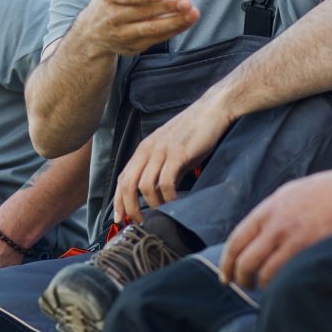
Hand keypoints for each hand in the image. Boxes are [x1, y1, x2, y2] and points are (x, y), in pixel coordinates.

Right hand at [67, 0, 198, 57]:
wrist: (91, 33)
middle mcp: (114, 17)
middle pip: (144, 13)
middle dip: (167, 8)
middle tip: (187, 2)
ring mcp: (123, 34)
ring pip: (152, 29)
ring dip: (174, 22)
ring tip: (193, 13)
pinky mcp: (133, 47)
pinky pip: (156, 39)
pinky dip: (173, 30)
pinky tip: (187, 21)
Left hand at [114, 94, 233, 222]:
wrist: (212, 110)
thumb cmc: (195, 131)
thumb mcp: (173, 153)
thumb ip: (164, 171)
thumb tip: (162, 194)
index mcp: (144, 149)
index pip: (123, 177)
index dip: (118, 200)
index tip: (120, 218)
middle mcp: (148, 150)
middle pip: (128, 184)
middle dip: (130, 207)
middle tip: (139, 221)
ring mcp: (162, 151)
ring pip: (145, 185)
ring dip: (151, 204)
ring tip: (161, 213)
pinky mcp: (178, 153)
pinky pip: (166, 181)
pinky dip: (168, 196)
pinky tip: (175, 202)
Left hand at [220, 168, 331, 289]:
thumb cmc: (329, 193)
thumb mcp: (292, 193)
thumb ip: (274, 212)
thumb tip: (260, 232)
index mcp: (268, 208)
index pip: (236, 239)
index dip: (227, 261)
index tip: (225, 275)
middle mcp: (274, 222)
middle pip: (243, 258)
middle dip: (238, 276)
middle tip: (241, 285)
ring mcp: (289, 236)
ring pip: (259, 269)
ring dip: (256, 283)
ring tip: (260, 288)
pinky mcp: (305, 248)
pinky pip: (281, 273)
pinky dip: (275, 284)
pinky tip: (278, 286)